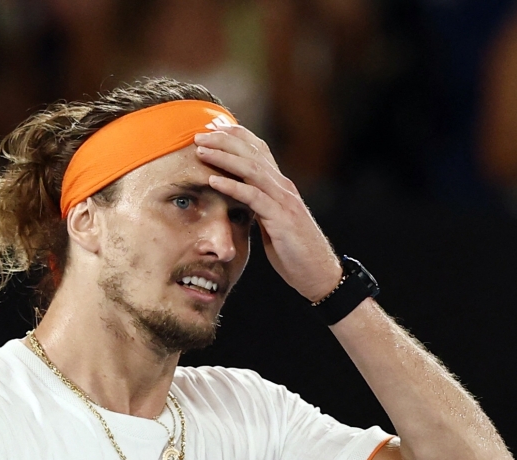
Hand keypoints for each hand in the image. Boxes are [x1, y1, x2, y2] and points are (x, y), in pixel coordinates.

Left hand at [194, 125, 341, 301]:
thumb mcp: (272, 222)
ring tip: (201, 150)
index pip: (258, 151)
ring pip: (252, 169)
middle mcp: (283, 187)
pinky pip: (253, 197)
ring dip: (224, 157)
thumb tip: (238, 197)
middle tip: (198, 134)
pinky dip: (232, 186)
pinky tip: (213, 180)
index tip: (211, 129)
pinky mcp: (281, 219)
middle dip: (224, 140)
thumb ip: (258, 205)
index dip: (235, 136)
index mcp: (280, 186)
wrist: (317, 273)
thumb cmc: (293, 250)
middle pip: (252, 153)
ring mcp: (283, 201)